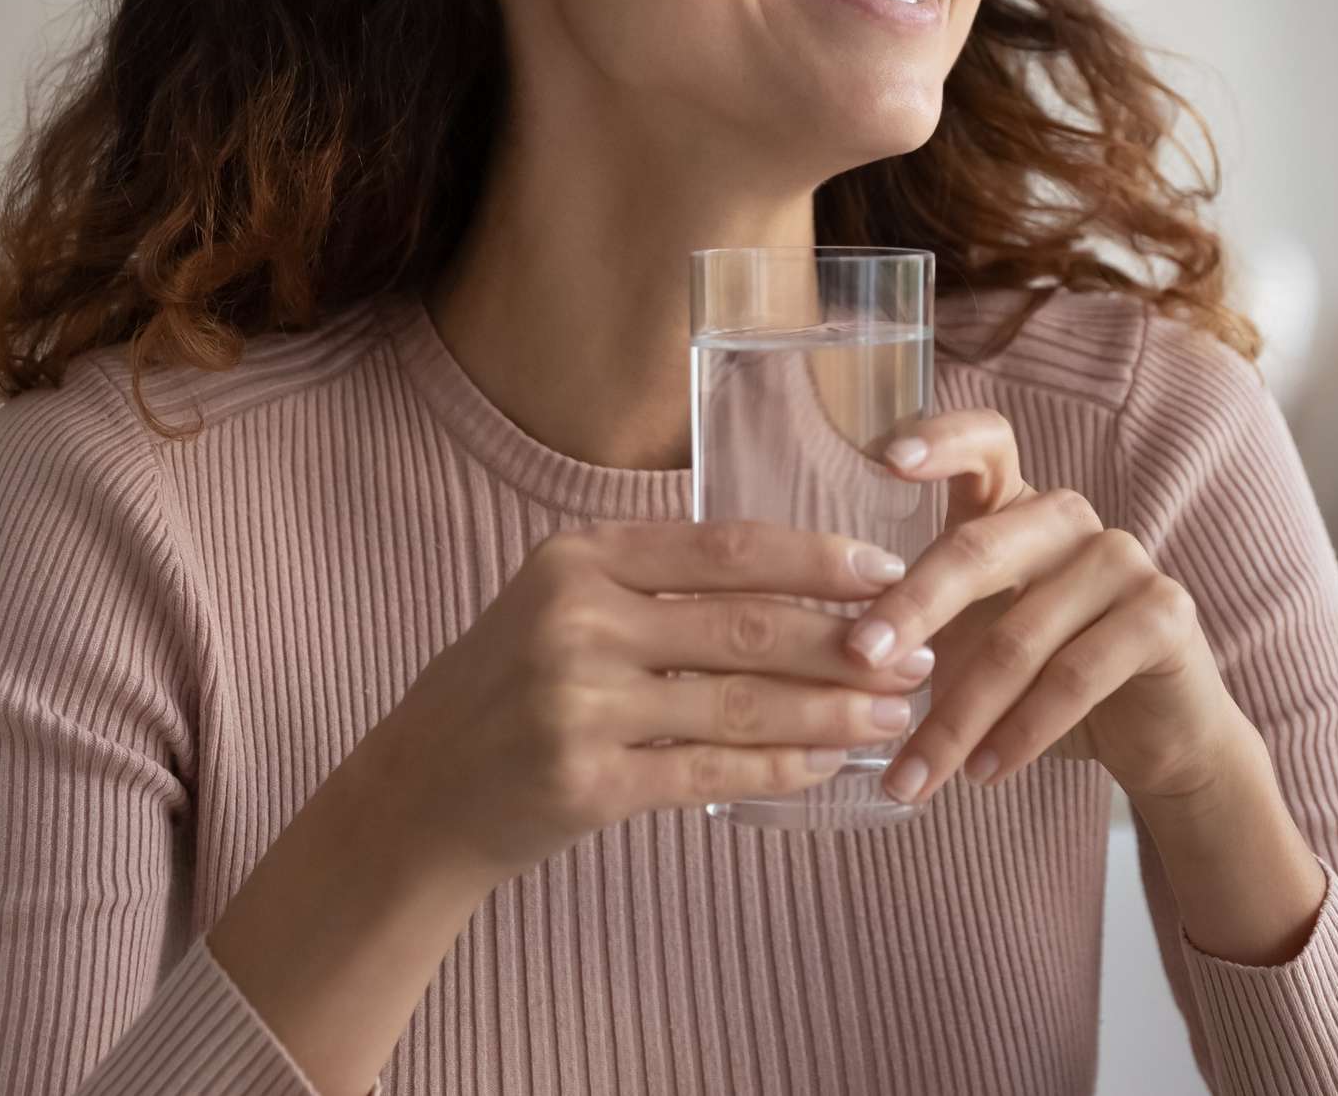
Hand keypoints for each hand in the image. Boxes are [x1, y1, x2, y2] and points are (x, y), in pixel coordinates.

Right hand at [351, 519, 940, 887]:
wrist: (420, 790)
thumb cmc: (509, 687)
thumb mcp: (562, 602)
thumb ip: (657, 583)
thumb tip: (802, 582)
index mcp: (578, 558)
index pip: (725, 548)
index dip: (817, 560)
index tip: (886, 572)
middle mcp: (576, 621)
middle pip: (746, 625)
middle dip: (846, 641)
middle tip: (917, 652)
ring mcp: (579, 704)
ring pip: (740, 703)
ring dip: (833, 711)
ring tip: (896, 714)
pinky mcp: (587, 782)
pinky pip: (712, 773)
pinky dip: (781, 768)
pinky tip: (831, 765)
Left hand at [844, 408, 1244, 808]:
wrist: (1154, 736)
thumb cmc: (1043, 681)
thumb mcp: (973, 643)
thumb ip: (921, 629)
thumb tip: (838, 656)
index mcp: (1015, 508)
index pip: (984, 443)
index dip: (937, 439)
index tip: (882, 459)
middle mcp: (1069, 518)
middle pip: (977, 550)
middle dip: (911, 610)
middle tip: (858, 659)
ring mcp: (1123, 558)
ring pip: (1018, 638)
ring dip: (956, 719)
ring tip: (913, 776)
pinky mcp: (1164, 612)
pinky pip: (1075, 677)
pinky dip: (1021, 734)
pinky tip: (983, 773)